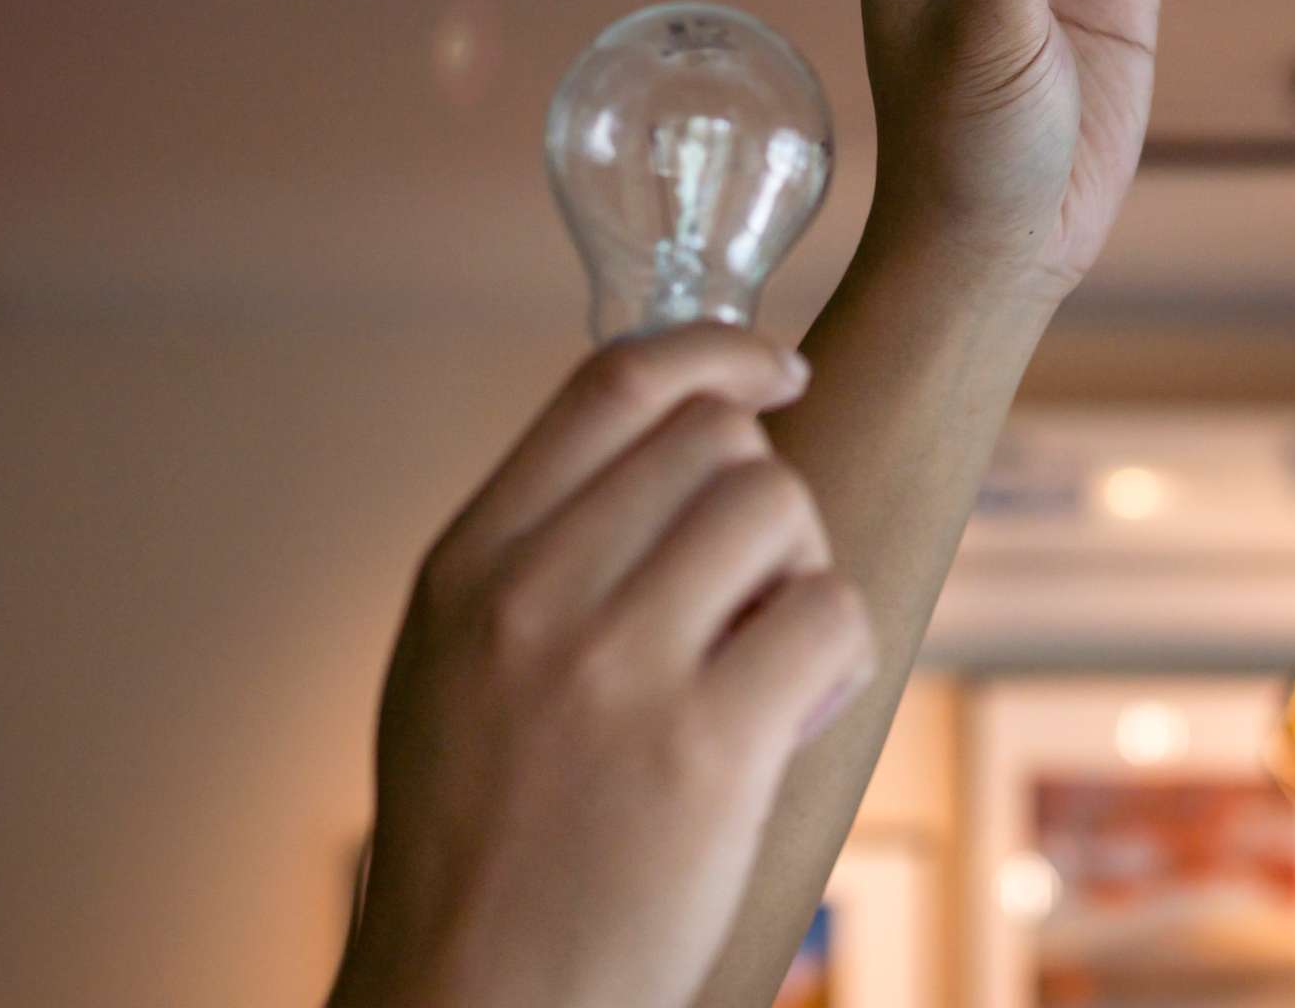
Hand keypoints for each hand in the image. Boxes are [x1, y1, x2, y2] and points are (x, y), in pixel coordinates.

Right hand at [329, 326, 875, 1007]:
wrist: (473, 1004)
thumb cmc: (481, 843)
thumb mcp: (455, 665)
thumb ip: (540, 551)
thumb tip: (675, 446)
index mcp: (467, 566)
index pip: (612, 386)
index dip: (717, 351)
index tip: (777, 367)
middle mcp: (532, 596)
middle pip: (717, 438)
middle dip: (762, 500)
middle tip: (748, 599)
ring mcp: (615, 666)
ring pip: (780, 505)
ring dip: (800, 575)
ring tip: (759, 668)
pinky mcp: (705, 745)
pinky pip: (830, 614)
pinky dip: (839, 657)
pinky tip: (790, 716)